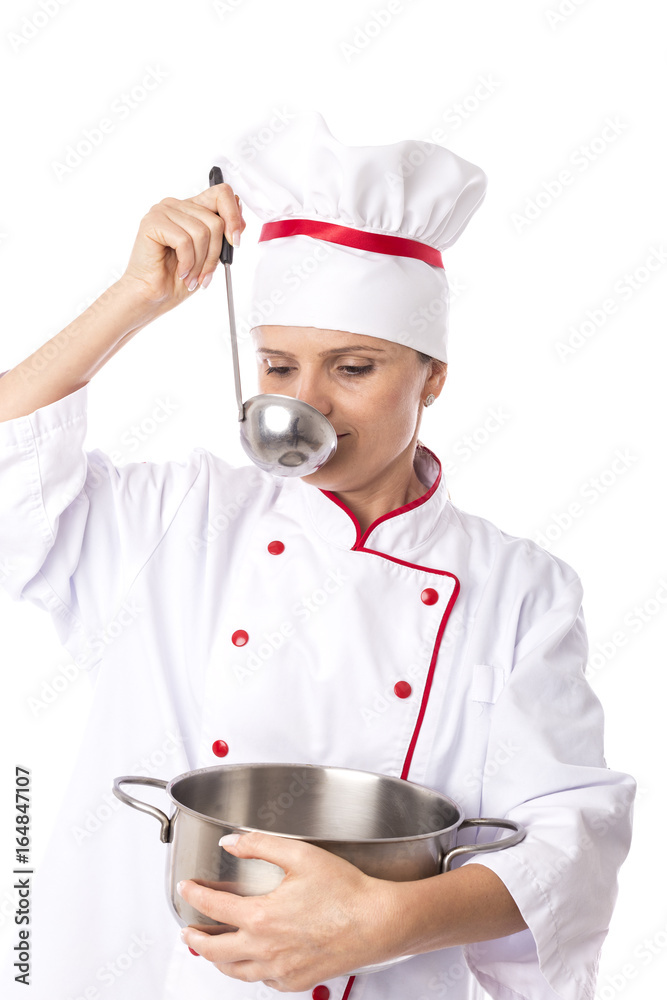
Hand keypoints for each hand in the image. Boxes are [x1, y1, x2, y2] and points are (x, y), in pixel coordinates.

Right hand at [119, 182, 245, 312]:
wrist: (151, 296)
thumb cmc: (176, 279)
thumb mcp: (209, 256)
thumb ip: (222, 235)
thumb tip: (241, 222)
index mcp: (191, 209)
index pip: (221, 194)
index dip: (234, 216)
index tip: (235, 242)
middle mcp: (176, 205)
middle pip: (215, 221)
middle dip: (215, 255)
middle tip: (205, 275)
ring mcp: (163, 211)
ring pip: (202, 232)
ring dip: (200, 263)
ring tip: (191, 276)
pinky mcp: (152, 223)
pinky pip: (184, 241)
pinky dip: (187, 262)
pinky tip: (181, 272)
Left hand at [177, 831, 402, 991]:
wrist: (376, 922)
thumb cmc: (345, 889)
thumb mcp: (300, 855)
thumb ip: (260, 845)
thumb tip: (231, 843)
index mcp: (261, 916)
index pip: (215, 906)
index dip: (195, 895)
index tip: (187, 888)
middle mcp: (265, 948)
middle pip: (214, 950)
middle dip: (195, 938)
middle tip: (188, 931)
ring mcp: (280, 969)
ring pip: (235, 971)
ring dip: (217, 959)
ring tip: (211, 951)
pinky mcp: (297, 981)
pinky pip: (263, 981)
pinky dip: (251, 971)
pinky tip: (253, 962)